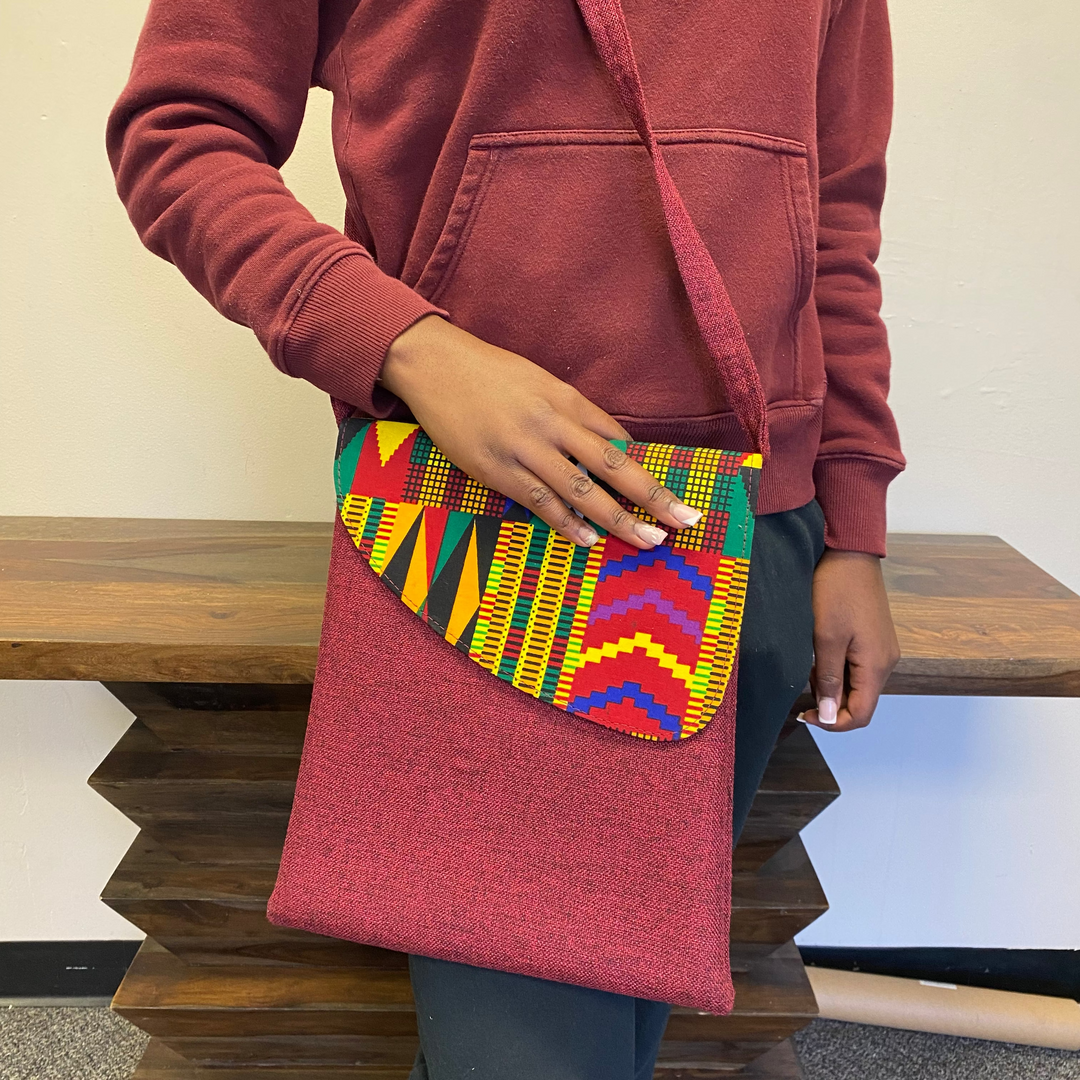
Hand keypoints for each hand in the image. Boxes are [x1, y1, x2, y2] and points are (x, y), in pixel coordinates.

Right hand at [379, 315, 701, 548]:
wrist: (434, 364)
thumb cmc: (490, 374)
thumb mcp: (540, 383)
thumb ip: (575, 414)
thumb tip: (612, 446)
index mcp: (567, 400)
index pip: (619, 440)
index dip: (649, 471)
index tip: (676, 496)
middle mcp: (552, 424)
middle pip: (614, 465)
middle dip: (653, 496)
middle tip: (684, 521)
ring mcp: (524, 448)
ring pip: (581, 490)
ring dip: (619, 518)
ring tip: (648, 540)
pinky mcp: (495, 469)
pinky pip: (539, 501)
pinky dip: (567, 523)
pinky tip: (590, 540)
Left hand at [800, 549, 899, 731]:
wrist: (849, 553)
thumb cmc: (837, 590)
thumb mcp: (825, 637)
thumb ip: (829, 679)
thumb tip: (831, 715)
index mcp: (877, 664)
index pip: (861, 714)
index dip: (834, 723)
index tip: (807, 714)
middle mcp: (885, 661)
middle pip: (860, 701)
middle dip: (830, 702)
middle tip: (803, 687)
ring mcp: (881, 649)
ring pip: (857, 684)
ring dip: (832, 684)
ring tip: (809, 664)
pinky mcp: (873, 638)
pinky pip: (856, 666)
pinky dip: (836, 668)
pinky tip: (819, 653)